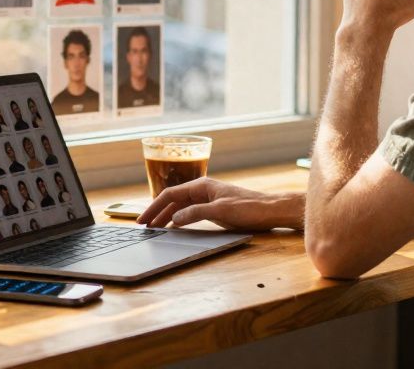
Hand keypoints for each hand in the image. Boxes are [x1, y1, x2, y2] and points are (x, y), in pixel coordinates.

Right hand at [136, 178, 303, 230]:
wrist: (270, 211)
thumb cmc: (249, 208)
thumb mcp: (220, 211)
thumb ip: (195, 213)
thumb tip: (174, 218)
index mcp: (202, 186)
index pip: (170, 194)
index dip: (154, 207)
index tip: (143, 219)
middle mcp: (202, 190)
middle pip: (173, 200)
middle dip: (157, 212)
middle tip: (143, 226)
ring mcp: (208, 199)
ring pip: (180, 206)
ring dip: (166, 216)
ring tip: (154, 228)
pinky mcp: (214, 209)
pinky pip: (190, 212)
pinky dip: (178, 219)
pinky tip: (173, 227)